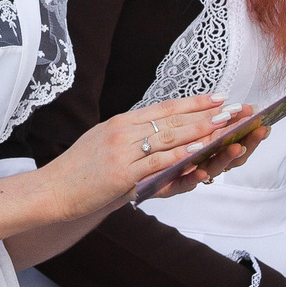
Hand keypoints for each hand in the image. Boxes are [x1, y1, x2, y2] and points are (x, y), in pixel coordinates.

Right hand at [49, 96, 249, 218]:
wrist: (52, 189)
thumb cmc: (79, 170)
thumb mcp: (104, 142)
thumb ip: (130, 135)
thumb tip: (157, 131)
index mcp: (120, 122)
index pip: (164, 108)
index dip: (193, 102)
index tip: (218, 97)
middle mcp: (122, 131)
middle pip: (171, 120)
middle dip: (205, 114)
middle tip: (233, 109)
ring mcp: (122, 152)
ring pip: (168, 138)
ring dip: (200, 132)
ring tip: (224, 126)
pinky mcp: (121, 174)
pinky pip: (156, 163)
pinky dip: (179, 157)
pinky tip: (198, 152)